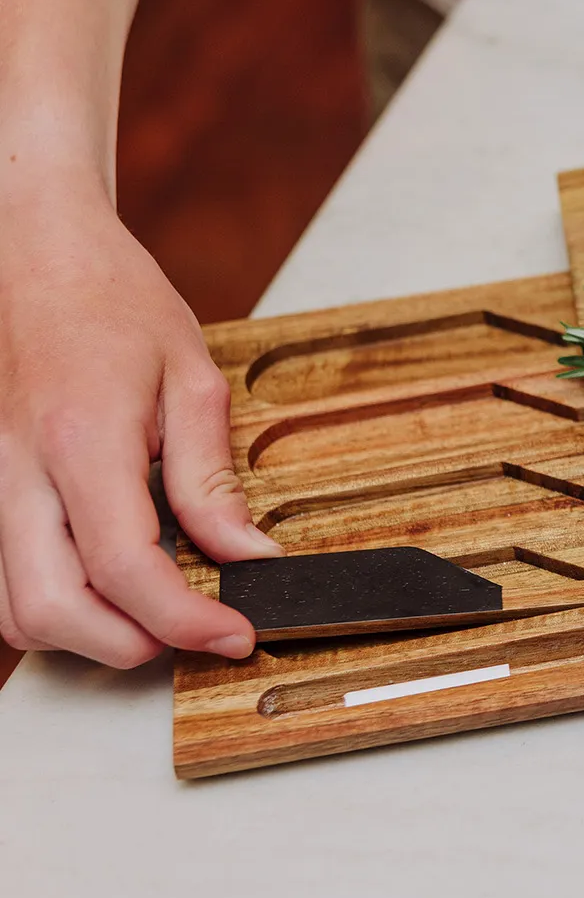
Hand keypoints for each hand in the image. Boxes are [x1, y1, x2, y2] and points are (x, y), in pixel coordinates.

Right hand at [0, 169, 281, 666]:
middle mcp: (18, 470)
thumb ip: (212, 477)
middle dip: (126, 644)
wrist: (38, 254)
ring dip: (83, 632)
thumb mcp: (191, 377)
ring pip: (12, 606)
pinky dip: (48, 602)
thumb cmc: (113, 299)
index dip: (184, 618)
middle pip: (49, 609)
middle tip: (193, 630)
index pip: (125, 565)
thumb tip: (247, 554)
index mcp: (83, 438)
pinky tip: (100, 585)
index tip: (233, 634)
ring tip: (152, 612)